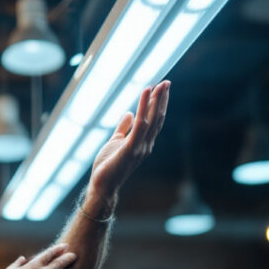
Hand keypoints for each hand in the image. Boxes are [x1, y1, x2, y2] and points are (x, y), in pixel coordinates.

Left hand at [86, 81, 170, 214]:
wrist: (102, 186)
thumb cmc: (108, 166)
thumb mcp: (115, 142)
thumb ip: (123, 128)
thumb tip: (130, 113)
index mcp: (143, 142)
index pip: (154, 120)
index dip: (158, 104)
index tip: (161, 88)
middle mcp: (146, 144)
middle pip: (157, 118)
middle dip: (162, 100)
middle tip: (167, 82)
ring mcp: (140, 147)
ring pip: (152, 120)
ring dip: (156, 101)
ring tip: (159, 85)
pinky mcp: (131, 149)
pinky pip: (140, 125)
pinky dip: (144, 108)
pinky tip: (145, 94)